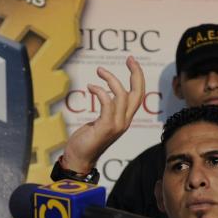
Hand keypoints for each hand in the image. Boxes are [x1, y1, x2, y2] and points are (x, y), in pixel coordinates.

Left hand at [61, 56, 144, 172]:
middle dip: (136, 74)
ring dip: (111, 79)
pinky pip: (107, 103)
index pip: (138, 95)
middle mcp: (124, 122)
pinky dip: (100, 91)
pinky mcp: (106, 127)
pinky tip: (90, 87)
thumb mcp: (99, 121)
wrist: (78, 159)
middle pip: (138, 94)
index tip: (131, 62)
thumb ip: (107, 110)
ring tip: (99, 70)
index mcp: (124, 119)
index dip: (137, 77)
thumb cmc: (86, 140)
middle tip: (130, 58)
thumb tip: (107, 94)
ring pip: (122, 95)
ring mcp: (117, 125)